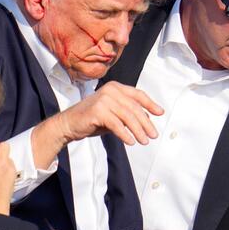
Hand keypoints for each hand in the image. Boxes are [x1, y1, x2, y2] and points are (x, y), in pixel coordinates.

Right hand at [31, 81, 163, 168]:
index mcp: (115, 87)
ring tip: (144, 141)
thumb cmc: (91, 119)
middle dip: (146, 123)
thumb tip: (147, 120)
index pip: (138, 94)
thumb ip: (127, 114)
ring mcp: (103, 100)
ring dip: (138, 131)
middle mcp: (110, 90)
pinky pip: (117, 125)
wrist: (68, 124)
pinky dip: (125, 134)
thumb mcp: (113, 114)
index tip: (160, 113)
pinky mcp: (97, 111)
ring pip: (128, 117)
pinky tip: (131, 142)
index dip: (150, 104)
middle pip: (134, 107)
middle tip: (153, 135)